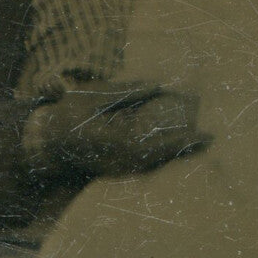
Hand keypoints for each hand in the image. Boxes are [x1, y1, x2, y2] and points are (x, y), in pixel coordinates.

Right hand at [23, 80, 211, 178]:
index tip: (207, 134)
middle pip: (162, 157)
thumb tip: (158, 85)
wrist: (47, 143)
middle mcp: (119, 160)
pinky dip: (164, 159)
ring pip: (156, 165)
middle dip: (186, 147)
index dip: (183, 140)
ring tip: (199, 141)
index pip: (157, 141)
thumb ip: (126, 92)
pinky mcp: (117, 172)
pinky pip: (146, 167)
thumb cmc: (68, 113)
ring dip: (178, 154)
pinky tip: (177, 149)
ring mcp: (118, 170)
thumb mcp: (94, 96)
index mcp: (114, 140)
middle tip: (210, 137)